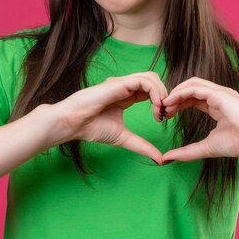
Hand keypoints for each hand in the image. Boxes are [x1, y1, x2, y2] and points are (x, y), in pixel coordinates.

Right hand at [49, 71, 168, 164]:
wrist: (72, 124)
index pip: (150, 91)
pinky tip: (155, 107)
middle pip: (153, 80)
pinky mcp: (118, 83)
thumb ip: (141, 146)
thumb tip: (159, 160)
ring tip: (160, 111)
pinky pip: (144, 81)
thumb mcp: (124, 138)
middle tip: (165, 114)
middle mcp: (125, 86)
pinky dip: (155, 92)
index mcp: (126, 96)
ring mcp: (121, 83)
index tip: (162, 119)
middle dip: (165, 96)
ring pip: (151, 77)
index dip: (161, 102)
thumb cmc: (91, 128)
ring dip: (162, 93)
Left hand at [159, 77, 238, 162]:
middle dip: (174, 97)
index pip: (192, 98)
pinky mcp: (220, 94)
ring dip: (175, 93)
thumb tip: (166, 158)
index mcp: (216, 105)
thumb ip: (186, 152)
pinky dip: (181, 92)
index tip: (166, 115)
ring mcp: (220, 93)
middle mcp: (218, 96)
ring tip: (164, 105)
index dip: (177, 104)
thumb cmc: (237, 144)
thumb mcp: (205, 148)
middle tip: (162, 109)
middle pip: (190, 88)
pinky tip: (171, 101)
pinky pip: (195, 88)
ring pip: (191, 84)